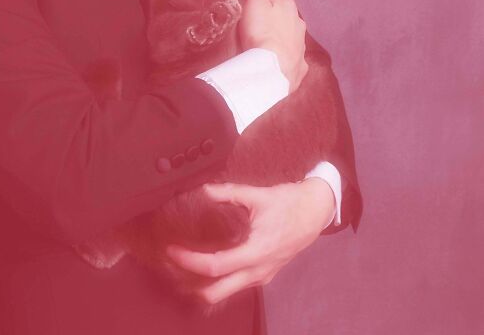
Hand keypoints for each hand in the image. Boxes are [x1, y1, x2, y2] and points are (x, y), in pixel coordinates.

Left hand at [166, 179, 335, 305]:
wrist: (314, 212)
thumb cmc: (288, 203)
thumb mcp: (257, 195)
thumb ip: (227, 193)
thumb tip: (201, 189)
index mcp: (256, 251)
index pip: (215, 266)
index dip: (189, 260)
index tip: (171, 249)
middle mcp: (257, 270)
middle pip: (215, 293)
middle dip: (188, 283)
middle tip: (170, 264)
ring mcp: (260, 276)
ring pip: (224, 293)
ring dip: (199, 284)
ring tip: (180, 265)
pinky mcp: (262, 274)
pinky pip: (234, 286)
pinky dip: (214, 281)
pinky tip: (202, 264)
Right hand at [239, 0, 307, 91]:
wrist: (272, 70)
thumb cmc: (260, 32)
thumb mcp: (255, 3)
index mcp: (287, 4)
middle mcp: (299, 21)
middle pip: (286, 10)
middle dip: (276, 10)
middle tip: (259, 13)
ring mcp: (301, 44)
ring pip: (292, 31)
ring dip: (282, 31)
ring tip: (268, 36)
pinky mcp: (300, 65)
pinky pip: (293, 54)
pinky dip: (286, 53)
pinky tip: (279, 58)